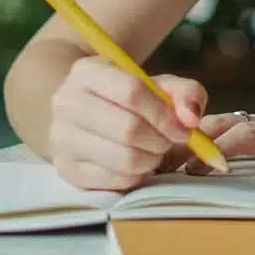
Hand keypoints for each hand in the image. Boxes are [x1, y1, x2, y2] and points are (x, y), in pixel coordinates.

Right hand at [47, 55, 208, 190]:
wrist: (83, 115)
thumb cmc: (126, 99)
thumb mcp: (157, 85)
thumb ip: (185, 93)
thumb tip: (191, 118)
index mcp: (87, 72)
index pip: (131, 92)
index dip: (164, 114)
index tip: (184, 128)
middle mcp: (67, 103)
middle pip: (128, 129)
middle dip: (161, 140)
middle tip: (169, 141)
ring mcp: (62, 139)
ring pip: (123, 158)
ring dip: (151, 160)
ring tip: (155, 152)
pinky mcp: (66, 169)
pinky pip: (115, 181)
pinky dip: (137, 176)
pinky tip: (138, 165)